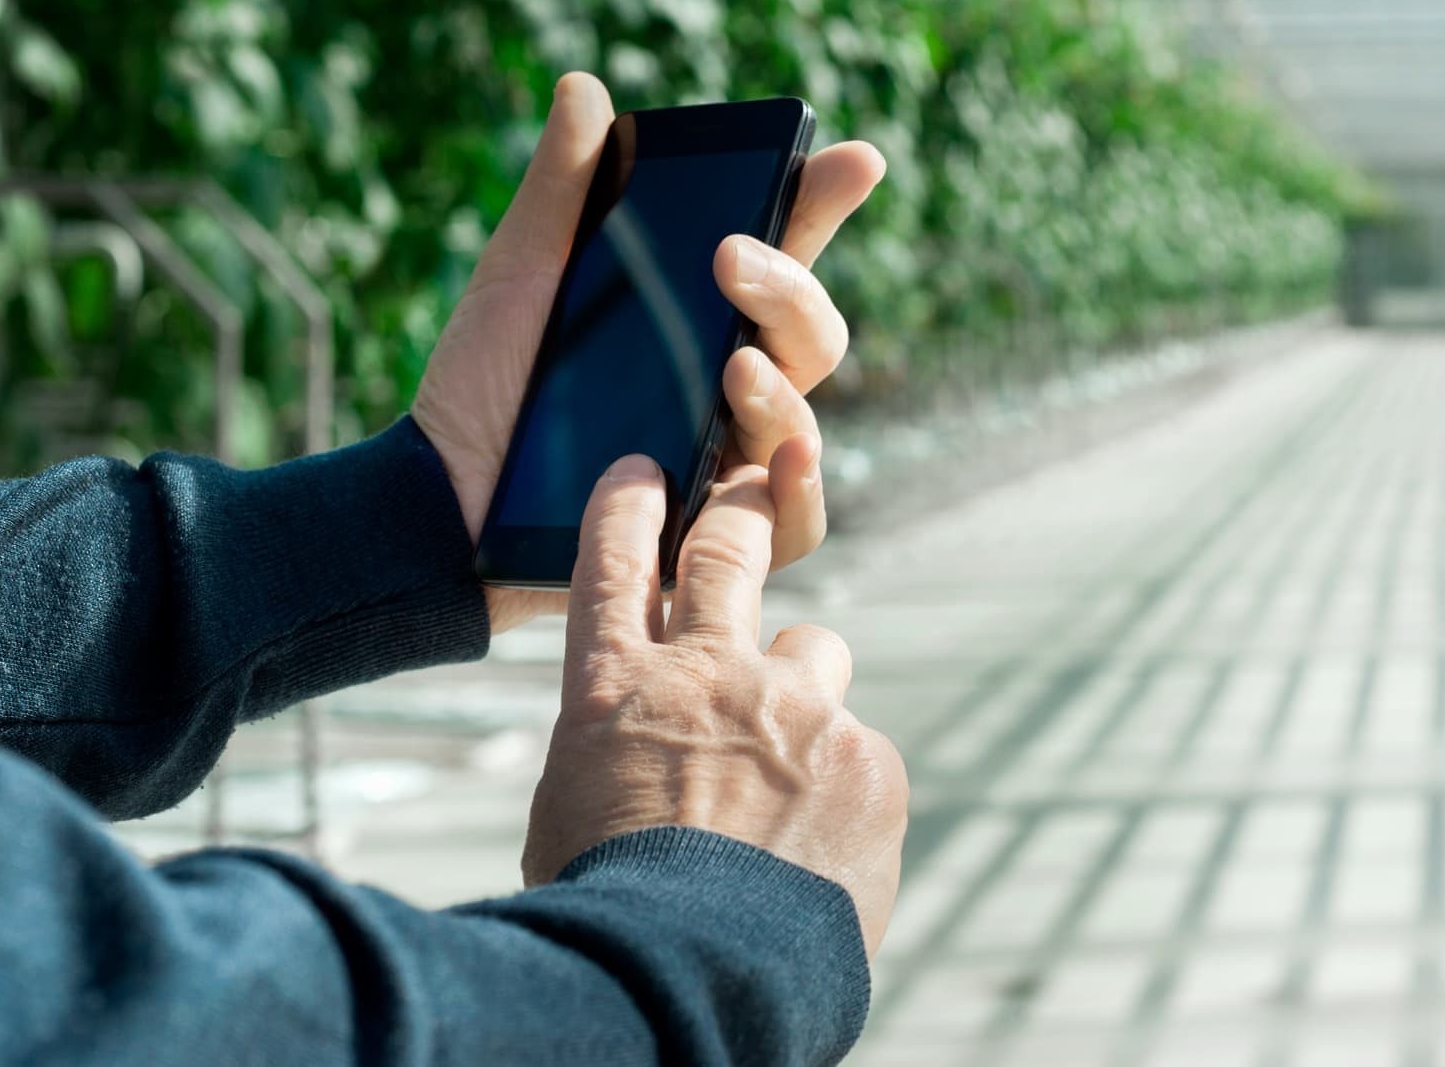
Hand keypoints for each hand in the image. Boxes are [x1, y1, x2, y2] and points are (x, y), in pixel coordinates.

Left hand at [413, 73, 884, 632]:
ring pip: (803, 423)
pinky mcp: (713, 536)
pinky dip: (795, 495)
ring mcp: (729, 460)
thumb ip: (561, 189)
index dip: (825, 203)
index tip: (856, 158)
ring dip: (780, 388)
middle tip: (734, 258)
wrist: (435, 498)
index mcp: (702, 312)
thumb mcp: (519, 274)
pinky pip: (790, 523)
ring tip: (734, 368)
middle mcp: (732, 383)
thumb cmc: (486, 381)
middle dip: (790, 291)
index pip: (785, 249)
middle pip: (811, 334)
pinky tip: (773, 465)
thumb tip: (583, 88)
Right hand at [521, 454, 908, 958]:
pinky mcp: (869, 758)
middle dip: (742, 506)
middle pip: (729, 550)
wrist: (695, 975)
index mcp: (616, 690)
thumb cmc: (610, 907)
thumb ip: (623, 750)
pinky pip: (862, 753)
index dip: (625, 509)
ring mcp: (798, 708)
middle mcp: (711, 673)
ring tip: (788, 771)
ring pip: (820, 651)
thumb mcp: (575, 813)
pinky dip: (844, 791)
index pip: (610, 567)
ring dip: (805, 688)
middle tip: (757, 480)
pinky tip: (820, 853)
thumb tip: (653, 751)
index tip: (641, 469)